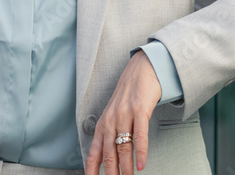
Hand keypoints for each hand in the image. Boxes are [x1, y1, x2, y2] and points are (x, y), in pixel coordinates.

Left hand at [85, 50, 161, 174]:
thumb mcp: (114, 114)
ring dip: (126, 168)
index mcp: (103, 124)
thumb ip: (109, 135)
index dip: (92, 170)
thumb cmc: (128, 94)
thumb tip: (106, 160)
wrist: (141, 70)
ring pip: (123, 148)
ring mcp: (125, 115)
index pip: (94, 153)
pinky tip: (142, 164)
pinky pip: (140, 135)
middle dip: (110, 174)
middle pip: (108, 154)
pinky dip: (141, 152)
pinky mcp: (140, 110)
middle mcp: (111, 120)